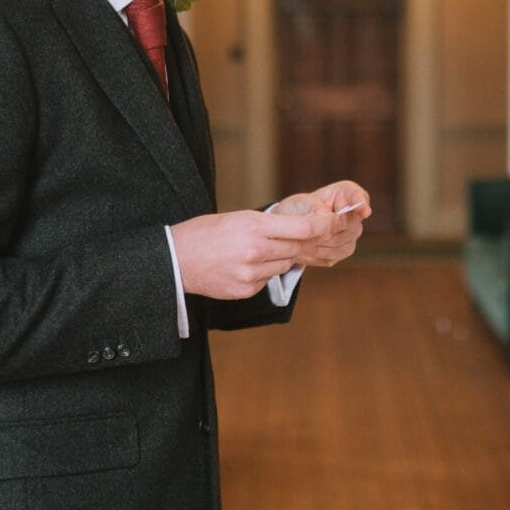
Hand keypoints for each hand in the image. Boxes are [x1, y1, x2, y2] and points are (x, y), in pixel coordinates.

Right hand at [170, 208, 342, 299]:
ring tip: (257, 250)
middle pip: (296, 248)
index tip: (334, 222)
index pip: (302, 228)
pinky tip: (243, 265)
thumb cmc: (205, 233)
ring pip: (283, 265)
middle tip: (300, 235)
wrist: (174, 260)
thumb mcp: (237, 218)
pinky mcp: (246, 290)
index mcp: (253, 227)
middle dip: (301, 242)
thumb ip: (268, 225)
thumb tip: (300, 228)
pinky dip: (264, 271)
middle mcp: (255, 251)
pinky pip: (267, 279)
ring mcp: (250, 274)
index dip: (323, 226)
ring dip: (280, 257)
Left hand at [271, 181, 369, 268]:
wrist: (293, 227)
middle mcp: (354, 214)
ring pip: (344, 243)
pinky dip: (319, 254)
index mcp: (346, 193)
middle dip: (329, 230)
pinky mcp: (344, 249)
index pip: (359, 196)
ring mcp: (352, 233)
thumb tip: (324, 213)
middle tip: (308, 231)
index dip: (362, 203)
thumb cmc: (300, 209)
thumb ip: (313, 207)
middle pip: (351, 225)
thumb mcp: (301, 203)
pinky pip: (335, 255)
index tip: (364, 211)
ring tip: (302, 242)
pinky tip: (306, 249)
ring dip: (322, 244)